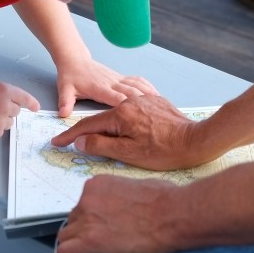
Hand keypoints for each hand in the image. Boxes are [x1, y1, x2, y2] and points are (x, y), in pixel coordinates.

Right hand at [0, 78, 39, 140]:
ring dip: (1, 121)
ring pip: (9, 123)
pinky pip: (0, 132)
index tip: (36, 108)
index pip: (25, 98)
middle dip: (8, 111)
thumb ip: (2, 91)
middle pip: (17, 112)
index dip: (32, 103)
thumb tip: (13, 99)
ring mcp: (1, 120)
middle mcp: (6, 105)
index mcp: (5, 91)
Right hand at [51, 95, 201, 169]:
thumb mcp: (128, 153)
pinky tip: (120, 120)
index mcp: (120, 114)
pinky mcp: (155, 101)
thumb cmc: (164, 151)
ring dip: (104, 123)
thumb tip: (81, 142)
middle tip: (73, 141)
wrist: (196, 141)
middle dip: (87, 130)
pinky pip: (131, 106)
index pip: (88, 125)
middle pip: (102, 117)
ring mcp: (143, 99)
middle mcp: (129, 101)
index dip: (71, 135)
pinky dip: (121, 115)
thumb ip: (101, 145)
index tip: (57, 142)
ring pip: (117, 111)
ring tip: (95, 133)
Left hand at [55, 58, 157, 116]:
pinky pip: (137, 81)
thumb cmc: (71, 76)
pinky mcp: (121, 78)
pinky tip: (156, 95)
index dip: (127, 107)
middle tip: (157, 117)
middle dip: (144, 104)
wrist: (75, 59)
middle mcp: (112, 82)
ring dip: (149, 95)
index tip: (138, 117)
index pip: (116, 97)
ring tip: (162, 107)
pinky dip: (148, 87)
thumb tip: (63, 113)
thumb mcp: (65, 89)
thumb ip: (65, 101)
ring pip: (137, 86)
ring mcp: (118, 79)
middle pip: (131, 92)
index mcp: (100, 88)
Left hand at [56, 175, 179, 252]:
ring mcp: (87, 219)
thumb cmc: (165, 199)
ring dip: (74, 244)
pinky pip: (65, 252)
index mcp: (99, 184)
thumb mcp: (138, 185)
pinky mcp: (90, 241)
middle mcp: (88, 199)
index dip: (90, 217)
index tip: (98, 225)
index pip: (83, 204)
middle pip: (74, 219)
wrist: (173, 214)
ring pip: (66, 236)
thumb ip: (122, 193)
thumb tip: (125, 202)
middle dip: (82, 230)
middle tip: (96, 240)